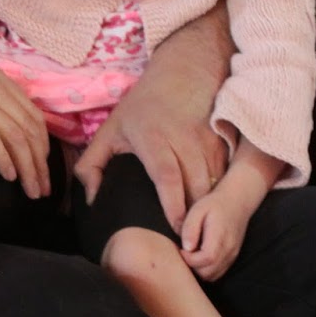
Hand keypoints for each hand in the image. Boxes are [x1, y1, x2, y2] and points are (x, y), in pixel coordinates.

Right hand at [0, 65, 50, 198]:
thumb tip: (16, 135)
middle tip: (43, 190)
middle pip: (29, 128)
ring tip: (31, 192)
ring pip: (14, 135)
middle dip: (41, 164)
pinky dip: (3, 159)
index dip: (45, 149)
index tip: (45, 173)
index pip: (34, 116)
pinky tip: (9, 177)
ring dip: (28, 168)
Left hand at [75, 14, 229, 228]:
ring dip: (208, 207)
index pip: (166, 174)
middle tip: (189, 243)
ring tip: (200, 233)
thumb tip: (92, 200)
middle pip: (195, 182)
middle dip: (195, 214)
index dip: (173, 202)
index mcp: (150, 136)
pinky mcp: (222, 141)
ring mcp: (205, 139)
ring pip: (213, 181)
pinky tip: (211, 210)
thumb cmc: (140, 108)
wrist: (182, 72)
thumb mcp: (109, 130)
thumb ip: (92, 166)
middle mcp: (181, 137)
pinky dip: (218, 193)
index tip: (176, 226)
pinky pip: (223, 174)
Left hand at [179, 173, 259, 281]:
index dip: (190, 259)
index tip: (180, 249)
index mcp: (220, 237)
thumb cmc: (214, 204)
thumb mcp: (197, 210)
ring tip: (191, 253)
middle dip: (192, 266)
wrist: (237, 202)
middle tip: (184, 252)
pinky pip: (218, 272)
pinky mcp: (232, 257)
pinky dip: (207, 269)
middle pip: (209, 272)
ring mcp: (232, 255)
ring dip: (199, 269)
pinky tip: (199, 255)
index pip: (206, 259)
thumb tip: (186, 248)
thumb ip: (190, 228)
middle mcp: (229, 250)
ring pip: (213, 275)